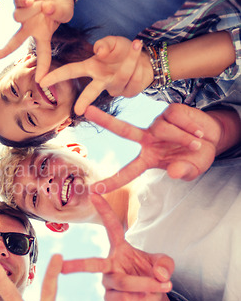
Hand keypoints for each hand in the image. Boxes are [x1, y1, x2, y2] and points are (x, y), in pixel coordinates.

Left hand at [0, 0, 73, 81]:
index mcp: (43, 34)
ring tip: (44, 3)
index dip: (43, 68)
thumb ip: (61, 14)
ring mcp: (22, 14)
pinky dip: (27, 2)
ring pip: (20, 17)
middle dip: (6, 49)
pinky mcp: (18, 0)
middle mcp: (29, 27)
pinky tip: (31, 0)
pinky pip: (20, 4)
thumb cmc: (60, 1)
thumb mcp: (67, 11)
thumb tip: (47, 9)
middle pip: (15, 41)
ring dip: (35, 10)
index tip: (41, 82)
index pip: (44, 55)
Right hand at [40, 36, 151, 114]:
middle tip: (78, 111)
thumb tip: (98, 50)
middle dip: (84, 100)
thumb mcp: (113, 41)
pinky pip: (134, 79)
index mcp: (91, 67)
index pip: (70, 71)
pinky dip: (139, 63)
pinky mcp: (128, 92)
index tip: (42, 81)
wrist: (144, 58)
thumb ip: (105, 43)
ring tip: (136, 44)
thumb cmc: (122, 50)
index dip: (56, 76)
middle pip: (90, 91)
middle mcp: (100, 80)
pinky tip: (140, 59)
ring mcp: (114, 88)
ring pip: (121, 77)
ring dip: (130, 59)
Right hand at [62, 195, 173, 300]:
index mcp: (120, 248)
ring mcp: (108, 283)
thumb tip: (159, 275)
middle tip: (61, 266)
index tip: (94, 194)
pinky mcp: (110, 300)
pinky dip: (138, 299)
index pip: (112, 227)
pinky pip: (121, 300)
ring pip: (121, 282)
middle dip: (76, 265)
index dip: (104, 210)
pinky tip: (144, 297)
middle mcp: (110, 264)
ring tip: (161, 286)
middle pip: (92, 264)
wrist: (152, 300)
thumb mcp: (164, 264)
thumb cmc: (152, 274)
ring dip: (144, 284)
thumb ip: (165, 264)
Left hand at [86, 104, 219, 193]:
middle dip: (105, 120)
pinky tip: (198, 131)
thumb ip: (184, 173)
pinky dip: (189, 126)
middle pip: (123, 130)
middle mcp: (147, 139)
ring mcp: (157, 124)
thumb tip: (173, 172)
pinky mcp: (169, 111)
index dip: (112, 181)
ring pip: (163, 129)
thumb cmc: (197, 157)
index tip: (94, 189)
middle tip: (87, 111)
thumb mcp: (193, 170)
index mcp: (148, 158)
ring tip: (197, 143)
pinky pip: (175, 117)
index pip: (127, 171)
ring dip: (183, 138)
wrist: (214, 138)